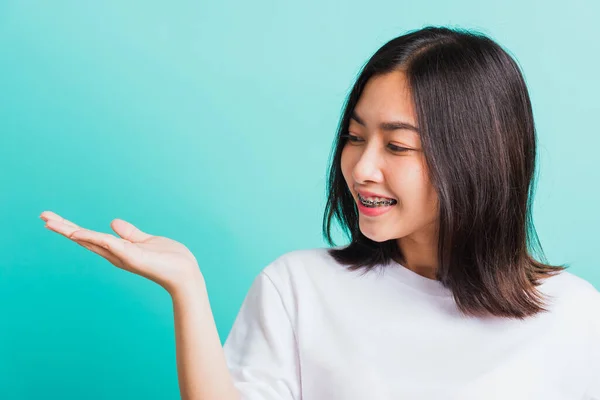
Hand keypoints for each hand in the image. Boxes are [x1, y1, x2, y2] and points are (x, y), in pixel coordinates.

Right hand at [40, 211, 202, 294]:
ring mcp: (123, 256)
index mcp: (118, 249)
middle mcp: (116, 255)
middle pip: (84, 239)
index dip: (70, 227)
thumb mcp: (146, 241)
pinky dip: (95, 238)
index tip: (51, 218)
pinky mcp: (133, 257)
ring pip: (92, 241)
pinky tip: (78, 233)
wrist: (185, 274)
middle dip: (63, 228)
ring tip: (51, 222)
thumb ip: (130, 233)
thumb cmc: (169, 260)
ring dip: (71, 231)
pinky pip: (111, 245)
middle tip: (42, 217)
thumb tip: (112, 222)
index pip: (89, 237)